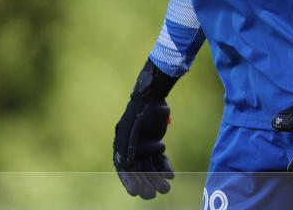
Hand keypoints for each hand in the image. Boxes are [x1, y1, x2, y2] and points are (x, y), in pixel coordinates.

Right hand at [113, 60, 177, 198]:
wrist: (152, 96)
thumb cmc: (139, 112)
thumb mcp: (132, 129)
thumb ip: (128, 145)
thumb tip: (127, 164)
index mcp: (121, 146)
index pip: (124, 169)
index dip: (128, 182)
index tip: (135, 193)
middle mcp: (132, 148)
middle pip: (139, 171)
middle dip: (146, 183)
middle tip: (153, 194)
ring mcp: (144, 146)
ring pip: (151, 167)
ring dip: (157, 178)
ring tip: (165, 188)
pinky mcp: (156, 143)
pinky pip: (160, 159)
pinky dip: (165, 167)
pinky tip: (171, 175)